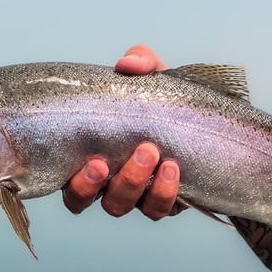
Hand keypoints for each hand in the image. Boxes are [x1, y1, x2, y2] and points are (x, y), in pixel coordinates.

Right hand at [62, 45, 181, 220]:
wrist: (203, 115)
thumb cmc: (162, 98)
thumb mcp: (152, 74)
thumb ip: (140, 61)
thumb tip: (127, 64)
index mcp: (88, 154)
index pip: (68, 182)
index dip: (77, 183)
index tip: (96, 162)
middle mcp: (103, 181)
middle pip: (87, 199)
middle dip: (112, 178)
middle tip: (142, 150)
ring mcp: (131, 195)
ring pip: (118, 206)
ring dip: (135, 183)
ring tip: (156, 154)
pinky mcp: (161, 202)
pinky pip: (156, 210)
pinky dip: (164, 192)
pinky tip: (173, 169)